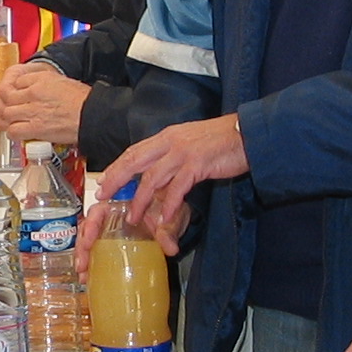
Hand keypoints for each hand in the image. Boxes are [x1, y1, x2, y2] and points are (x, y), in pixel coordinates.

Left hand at [0, 63, 87, 145]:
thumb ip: (44, 82)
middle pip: (5, 95)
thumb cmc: (83, 100)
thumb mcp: (62, 81)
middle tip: (4, 107)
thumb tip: (32, 88)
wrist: (92, 115)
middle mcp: (33, 93)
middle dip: (2, 102)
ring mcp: (33, 111)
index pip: (15, 80)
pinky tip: (15, 132)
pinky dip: (11, 132)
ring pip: (5, 113)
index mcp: (41, 79)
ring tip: (7, 120)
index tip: (13, 94)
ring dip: (4, 117)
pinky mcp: (35, 128)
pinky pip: (13, 130)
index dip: (12, 88)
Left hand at [88, 115, 244, 253]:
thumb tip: (159, 174)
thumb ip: (172, 155)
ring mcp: (184, 152)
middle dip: (117, 179)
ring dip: (140, 199)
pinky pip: (177, 187)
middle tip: (104, 196)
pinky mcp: (198, 164)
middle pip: (135, 161)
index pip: (134, 151)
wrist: (248, 134)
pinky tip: (164, 218)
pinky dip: (169, 204)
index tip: (104, 181)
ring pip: (152, 177)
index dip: (117, 166)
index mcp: (167, 136)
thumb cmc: (221, 141)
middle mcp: (171, 142)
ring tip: (133, 217)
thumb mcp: (190, 142)